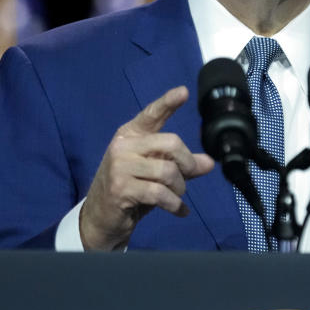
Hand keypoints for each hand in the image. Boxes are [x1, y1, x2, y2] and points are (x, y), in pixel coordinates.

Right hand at [79, 86, 214, 250]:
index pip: (151, 115)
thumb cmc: (131, 190)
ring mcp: (119, 167)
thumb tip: (209, 162)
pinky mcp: (121, 189)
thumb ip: (181, 165)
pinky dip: (175, 205)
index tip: (184, 91)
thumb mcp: (155, 174)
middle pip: (171, 143)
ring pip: (167, 171)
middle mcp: (123, 146)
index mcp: (130, 135)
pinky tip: (179, 210)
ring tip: (177, 196)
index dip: (168, 102)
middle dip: (187, 163)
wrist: (101, 218)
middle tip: (188, 177)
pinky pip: (160, 193)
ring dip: (180, 188)